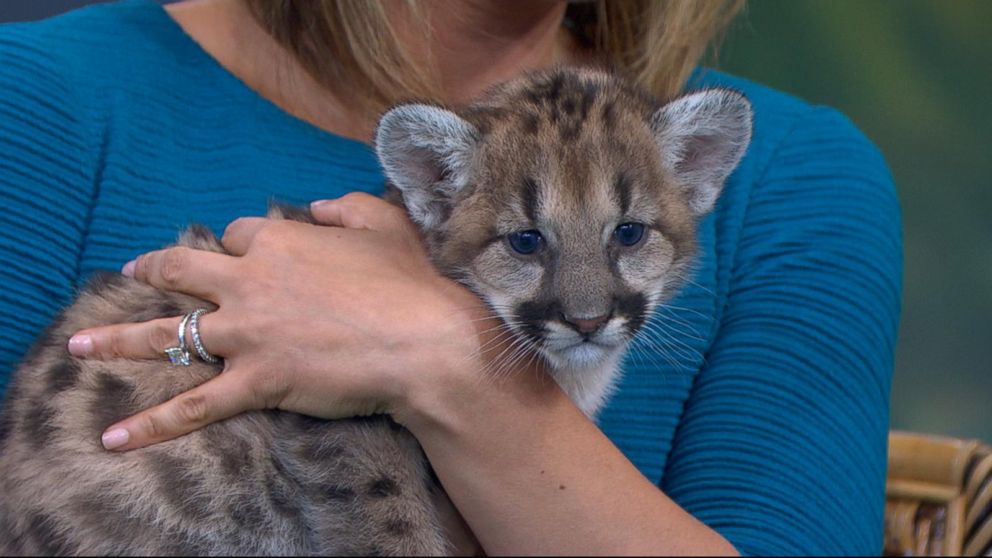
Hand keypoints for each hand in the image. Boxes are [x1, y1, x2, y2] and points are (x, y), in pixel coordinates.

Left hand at [69, 193, 494, 450]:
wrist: (425, 343)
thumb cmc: (410, 282)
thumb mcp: (383, 222)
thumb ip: (344, 205)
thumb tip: (317, 206)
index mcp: (279, 241)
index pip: (241, 234)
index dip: (244, 245)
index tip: (251, 255)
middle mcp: (249, 282)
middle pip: (183, 270)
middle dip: (155, 269)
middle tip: (135, 270)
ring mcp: (246, 334)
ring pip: (167, 336)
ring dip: (118, 340)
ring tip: (79, 345)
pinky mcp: (255, 381)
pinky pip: (194, 406)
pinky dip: (152, 425)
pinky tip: (112, 440)